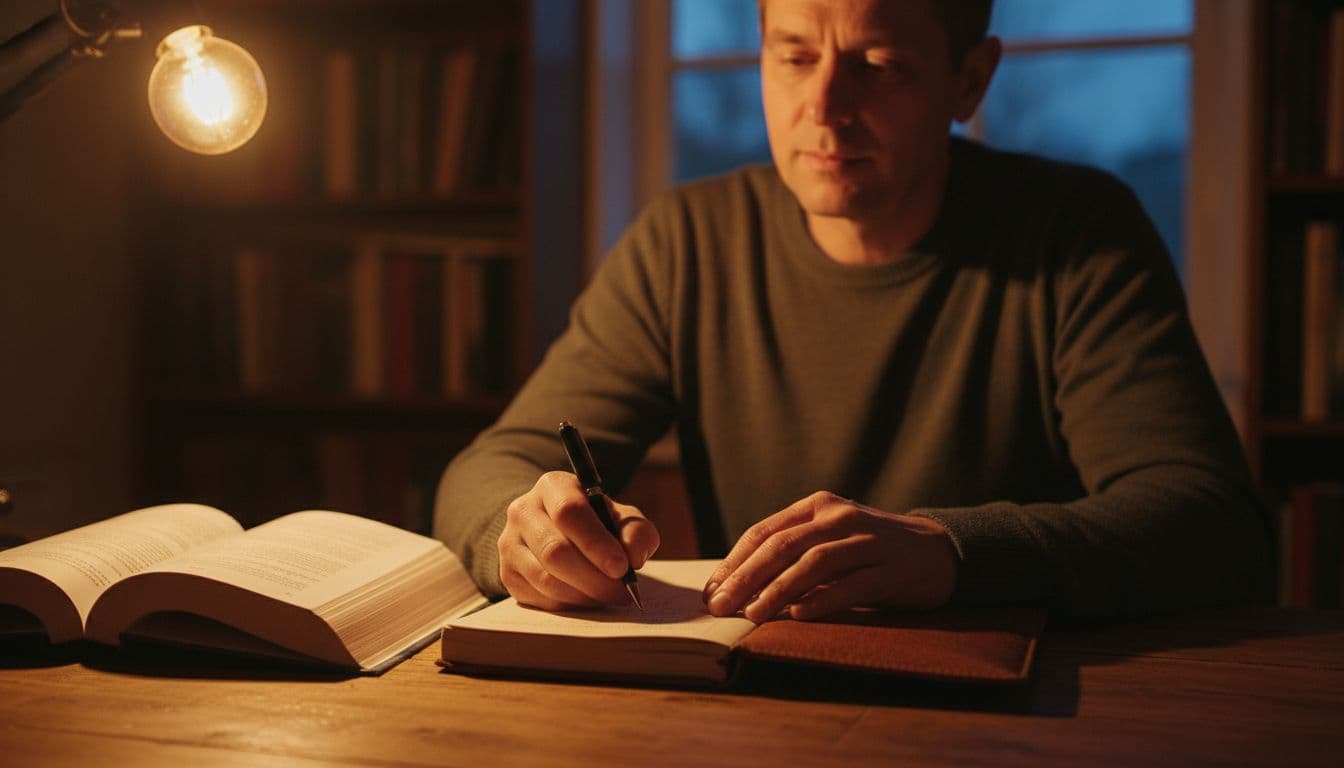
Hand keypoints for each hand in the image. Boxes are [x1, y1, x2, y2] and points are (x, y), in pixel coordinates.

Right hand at [498, 471, 659, 610]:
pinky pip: (538, 598)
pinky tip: (586, 599)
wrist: (559, 531)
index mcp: (553, 486)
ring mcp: (509, 543)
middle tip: (621, 593)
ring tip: (607, 597)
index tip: (622, 567)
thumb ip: (636, 532)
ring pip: (545, 579)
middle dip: (593, 578)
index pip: (569, 512)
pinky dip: (568, 605)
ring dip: (583, 595)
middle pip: (554, 550)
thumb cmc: (597, 523)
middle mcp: (523, 511)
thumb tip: (634, 557)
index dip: (596, 543)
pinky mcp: (507, 573)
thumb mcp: (622, 518)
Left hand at [702, 492, 957, 622]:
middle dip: (747, 577)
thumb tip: (735, 589)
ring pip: (815, 562)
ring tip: (753, 614)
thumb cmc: (870, 551)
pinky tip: (800, 615)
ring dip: (779, 589)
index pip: (765, 531)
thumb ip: (791, 557)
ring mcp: (870, 541)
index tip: (712, 590)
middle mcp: (841, 518)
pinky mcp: (893, 568)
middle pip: (784, 545)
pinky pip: (853, 584)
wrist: (939, 551)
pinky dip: (824, 599)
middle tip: (721, 605)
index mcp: (818, 507)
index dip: (735, 561)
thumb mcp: (829, 542)